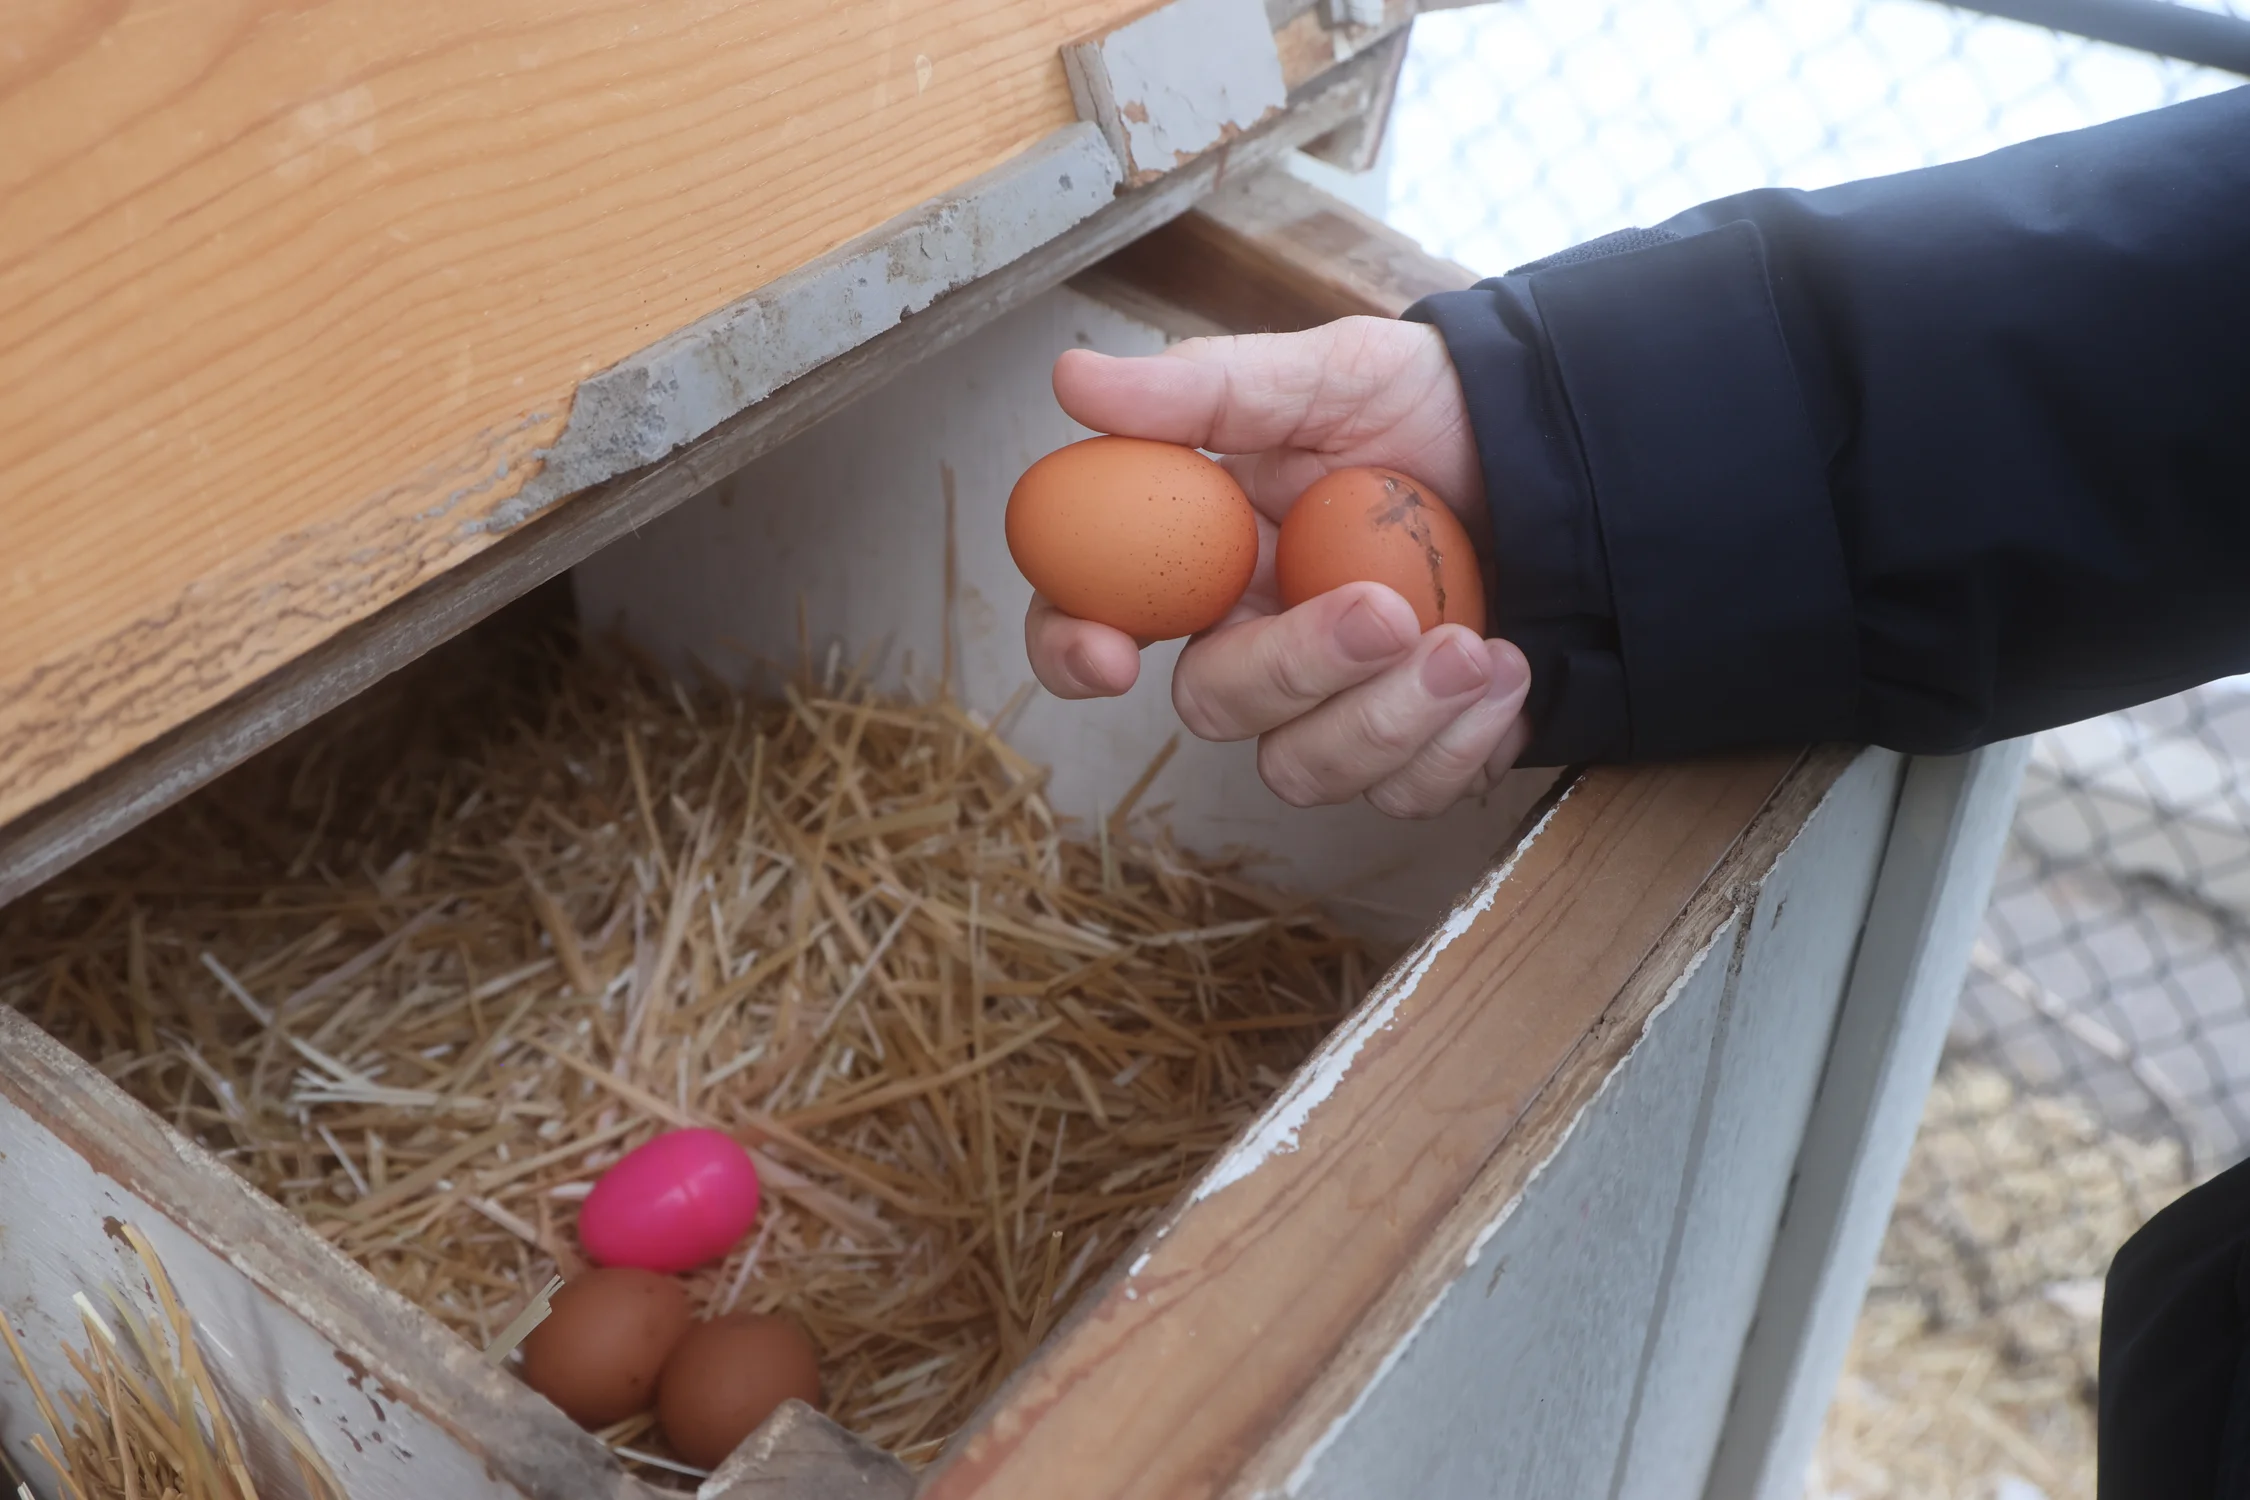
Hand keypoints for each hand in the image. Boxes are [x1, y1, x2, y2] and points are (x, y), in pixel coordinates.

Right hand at [1024, 317, 1531, 817]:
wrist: (1562, 450)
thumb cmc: (1431, 406)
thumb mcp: (1328, 373)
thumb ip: (1203, 387)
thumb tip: (1072, 378)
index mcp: (1208, 556)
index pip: (1097, 613)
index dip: (1071, 646)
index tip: (1113, 655)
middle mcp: (1254, 640)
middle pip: (1213, 704)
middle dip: (1297, 669)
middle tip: (1386, 611)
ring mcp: (1331, 706)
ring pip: (1305, 770)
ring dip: (1391, 718)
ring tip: (1473, 646)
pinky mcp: (1414, 750)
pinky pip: (1405, 792)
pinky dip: (1461, 742)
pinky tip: (1507, 668)